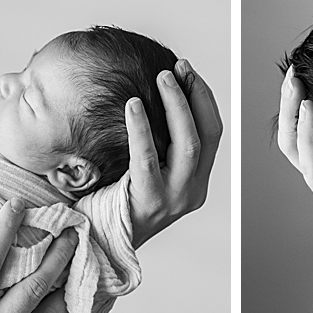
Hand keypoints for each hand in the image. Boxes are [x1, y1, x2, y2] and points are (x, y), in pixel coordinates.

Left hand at [126, 58, 222, 246]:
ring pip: (188, 143)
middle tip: (178, 68)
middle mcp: (192, 191)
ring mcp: (175, 199)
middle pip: (206, 134)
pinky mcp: (150, 202)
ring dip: (177, 105)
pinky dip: (142, 128)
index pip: (212, 133)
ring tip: (163, 78)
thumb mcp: (149, 175)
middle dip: (195, 95)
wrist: (100, 245)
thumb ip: (160, 148)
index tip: (188, 73)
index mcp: (196, 183)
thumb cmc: (117, 205)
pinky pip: (148, 158)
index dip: (204, 99)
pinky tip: (132, 105)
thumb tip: (150, 97)